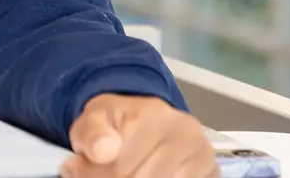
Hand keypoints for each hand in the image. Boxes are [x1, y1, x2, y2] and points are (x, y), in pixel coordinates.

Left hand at [63, 94, 214, 177]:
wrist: (143, 119)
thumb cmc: (116, 123)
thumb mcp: (93, 119)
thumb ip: (91, 133)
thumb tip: (103, 151)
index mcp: (158, 117)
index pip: (121, 168)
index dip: (94, 174)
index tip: (78, 168)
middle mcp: (188, 136)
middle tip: (100, 172)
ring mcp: (204, 158)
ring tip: (121, 172)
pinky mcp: (211, 174)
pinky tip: (143, 173)